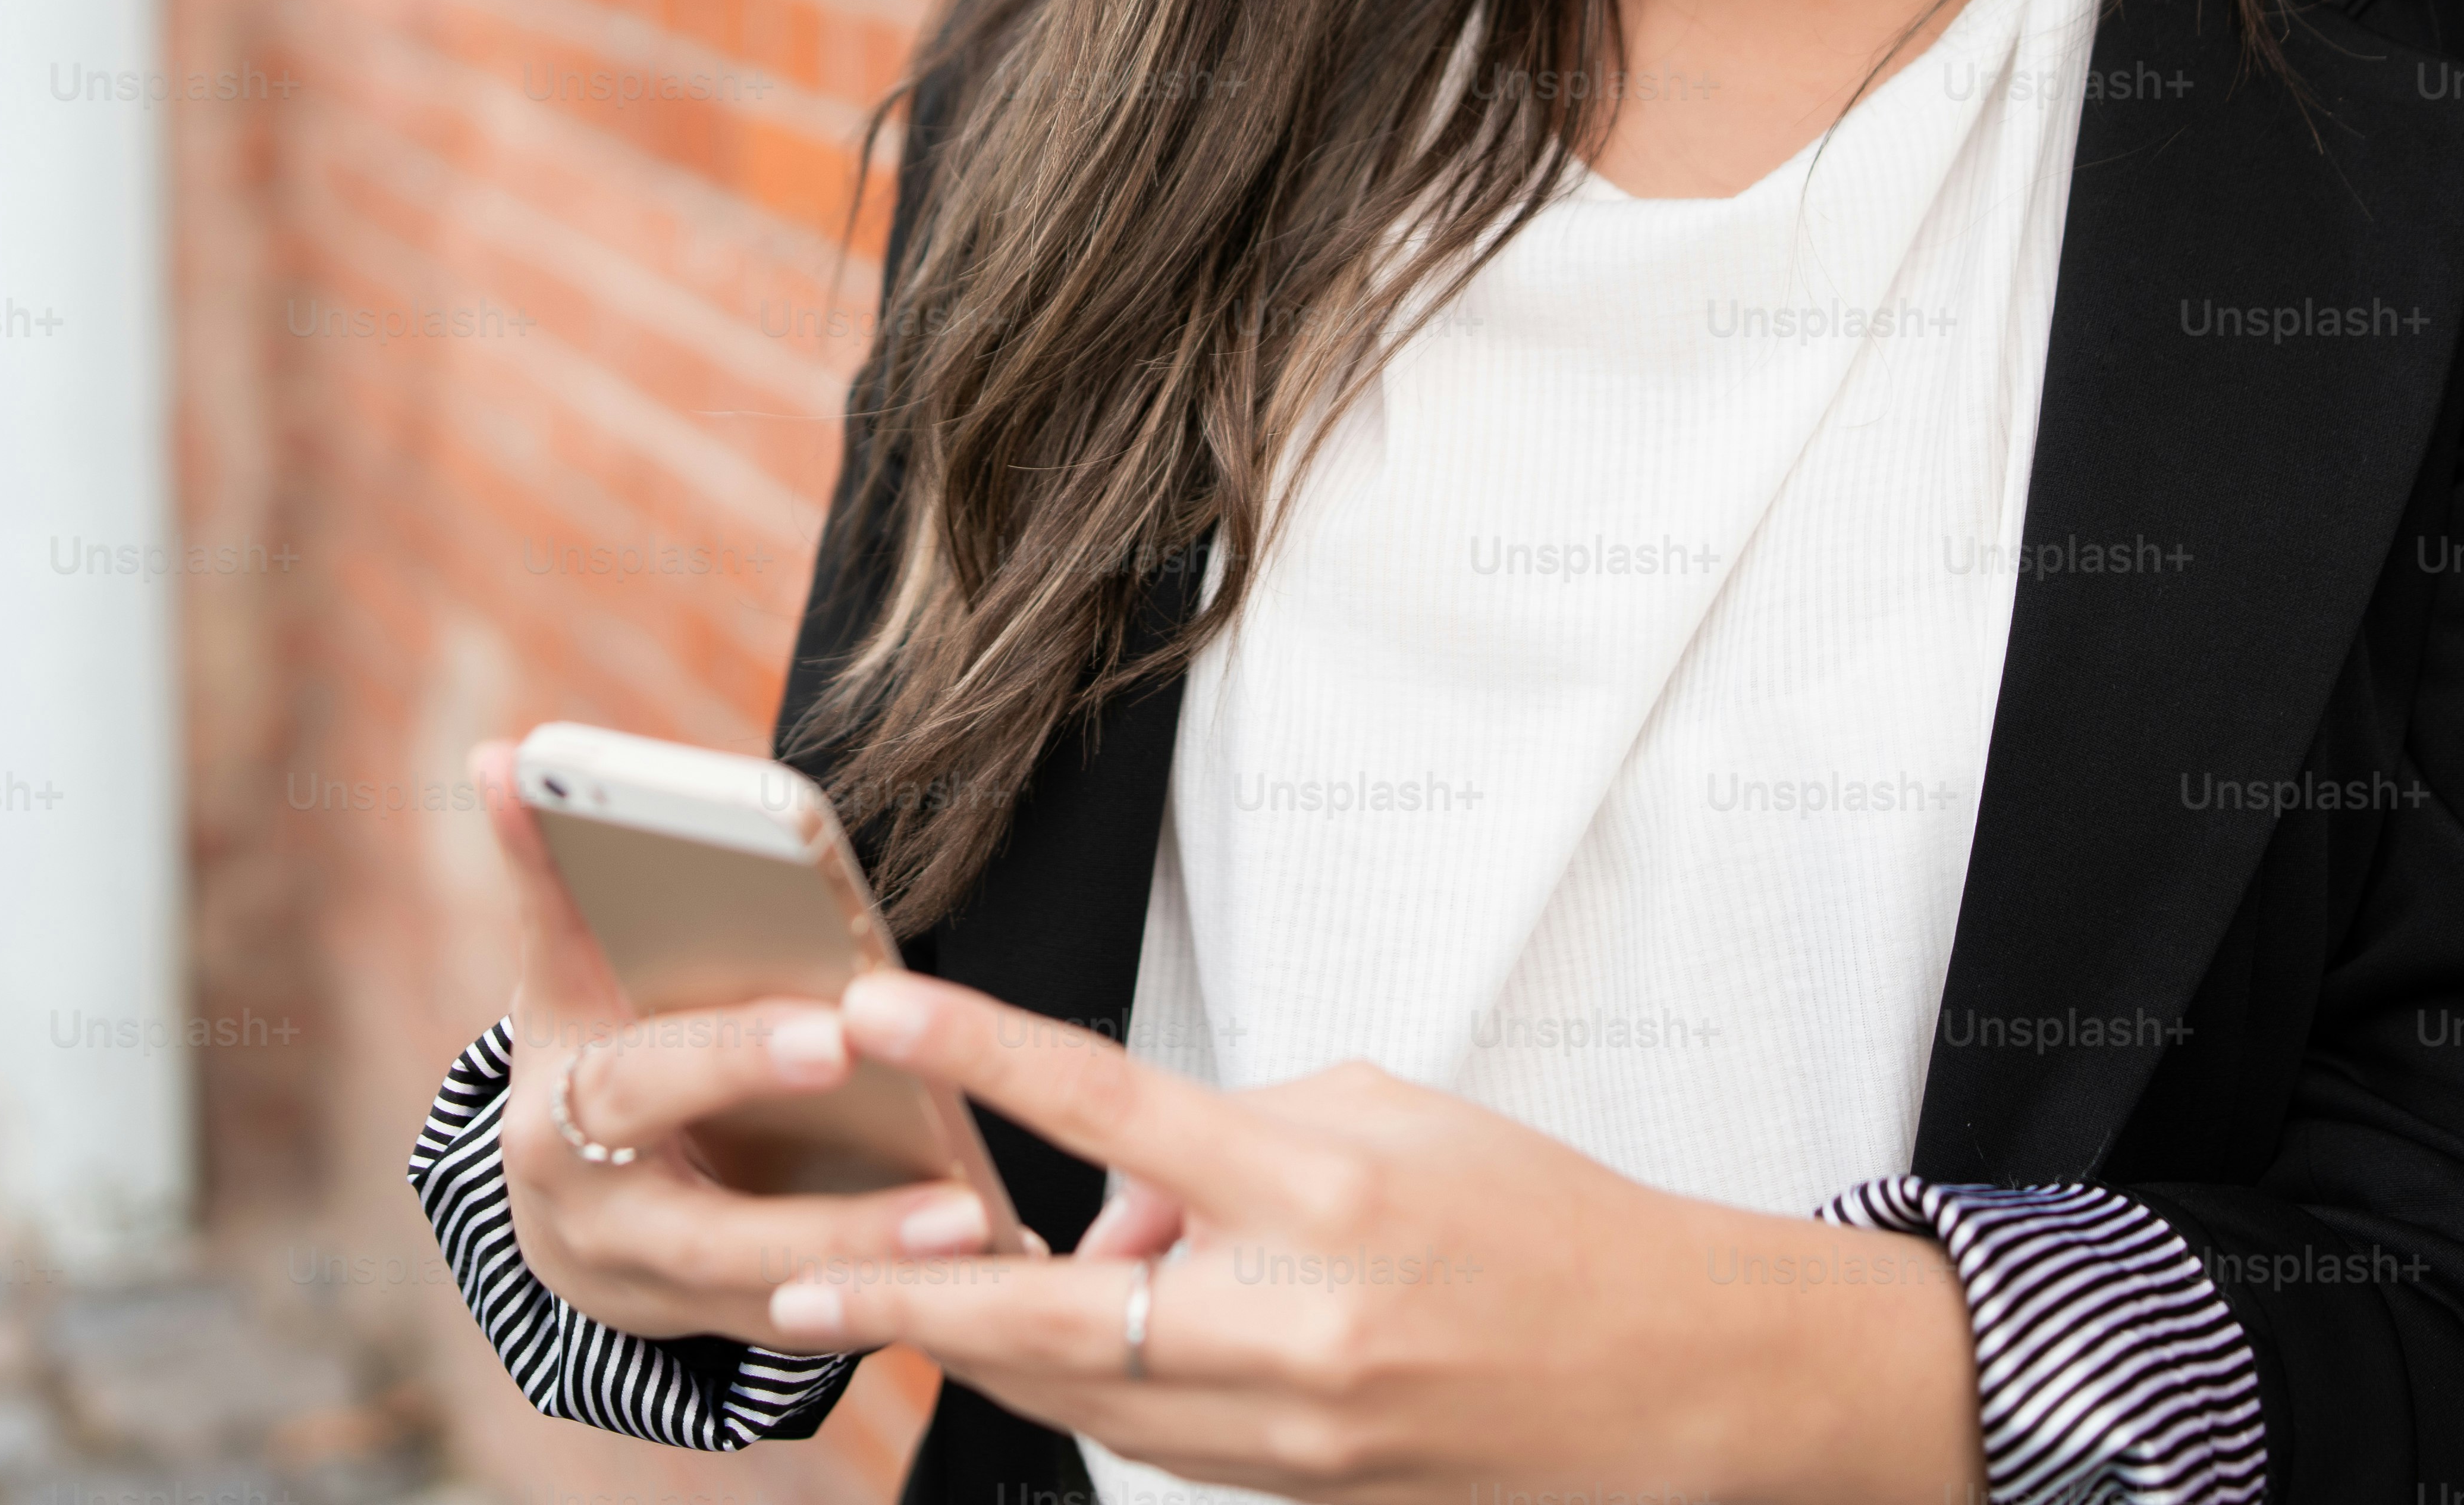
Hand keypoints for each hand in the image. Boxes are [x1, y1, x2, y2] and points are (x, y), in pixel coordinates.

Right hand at [470, 738, 1000, 1345]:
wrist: (557, 1203)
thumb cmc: (587, 1050)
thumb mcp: (563, 975)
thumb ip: (548, 872)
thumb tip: (505, 751)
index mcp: (560, 1108)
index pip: (641, 1079)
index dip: (731, 1057)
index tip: (835, 1030)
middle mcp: (590, 1211)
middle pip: (707, 1220)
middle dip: (817, 1195)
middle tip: (928, 1149)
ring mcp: (647, 1287)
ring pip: (764, 1289)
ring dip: (869, 1262)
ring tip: (974, 1220)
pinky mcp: (709, 1332)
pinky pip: (802, 1332)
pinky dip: (885, 1309)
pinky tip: (982, 1275)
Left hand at [765, 970, 1983, 1504]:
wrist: (1671, 1373)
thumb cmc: (1539, 1220)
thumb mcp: (1383, 1118)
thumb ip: (1224, 1145)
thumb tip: (1110, 1206)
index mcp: (1318, 1192)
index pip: (1109, 1107)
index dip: (979, 1051)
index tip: (873, 1007)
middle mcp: (1293, 1321)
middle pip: (1050, 1305)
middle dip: (907, 1289)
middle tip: (792, 1264)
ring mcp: (1291, 1426)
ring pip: (1079, 1389)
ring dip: (981, 1340)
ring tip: (886, 1294)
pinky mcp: (1296, 1491)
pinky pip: (1147, 1437)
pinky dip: (1082, 1385)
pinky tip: (1044, 1343)